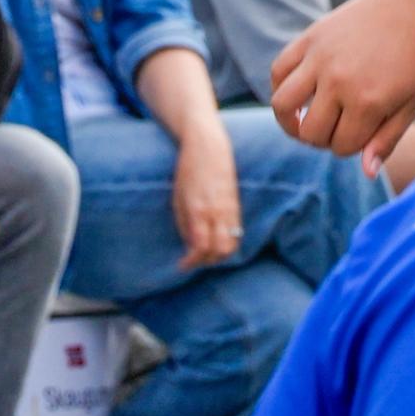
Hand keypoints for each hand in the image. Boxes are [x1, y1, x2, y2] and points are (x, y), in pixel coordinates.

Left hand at [168, 123, 242, 267]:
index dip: (192, 261)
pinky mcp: (237, 207)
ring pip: (232, 245)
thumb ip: (184, 224)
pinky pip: (236, 234)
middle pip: (220, 251)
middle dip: (206, 262)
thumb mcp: (178, 198)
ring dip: (218, 255)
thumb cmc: (188, 172)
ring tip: (204, 254)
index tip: (182, 266)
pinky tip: (215, 242)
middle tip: (193, 261)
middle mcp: (217, 213)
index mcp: (199, 210)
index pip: (201, 247)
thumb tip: (189, 247)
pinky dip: (226, 244)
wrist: (209, 150)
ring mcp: (230, 210)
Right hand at [271, 0, 414, 172]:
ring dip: (288, 121)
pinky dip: (280, 87)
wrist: (412, 7)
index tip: (360, 136)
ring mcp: (320, 59)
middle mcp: (339, 82)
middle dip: (322, 139)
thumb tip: (366, 173)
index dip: (349, 148)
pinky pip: (278, 71)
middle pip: (310, 132)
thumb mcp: (411, 105)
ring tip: (302, 121)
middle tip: (334, 129)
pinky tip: (296, 94)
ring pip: (282, 105)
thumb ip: (387, 140)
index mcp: (368, 102)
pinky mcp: (308, 39)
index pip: (341, 147)